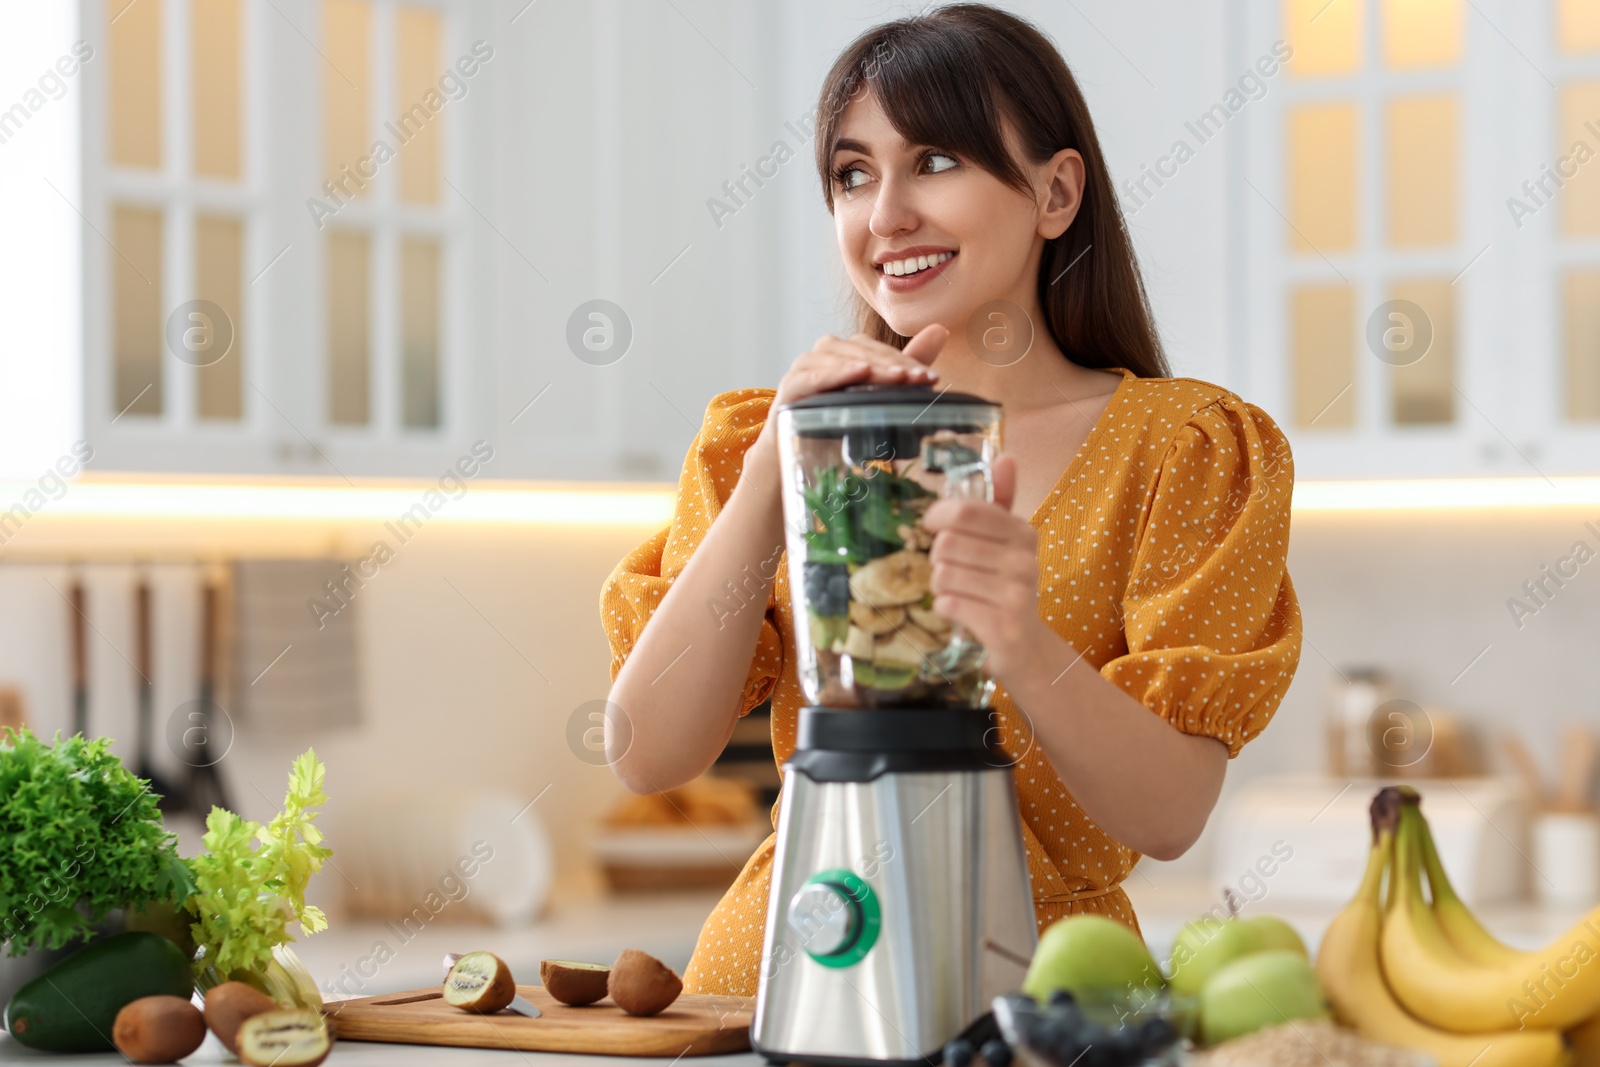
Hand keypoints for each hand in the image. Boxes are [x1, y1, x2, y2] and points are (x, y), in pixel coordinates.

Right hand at [744, 325, 948, 478]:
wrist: (792, 458)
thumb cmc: (835, 425)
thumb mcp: (875, 398)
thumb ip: (905, 365)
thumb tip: (940, 329)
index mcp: (845, 354)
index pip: (877, 349)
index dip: (905, 361)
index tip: (931, 378)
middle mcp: (823, 355)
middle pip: (859, 350)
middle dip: (892, 365)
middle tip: (918, 379)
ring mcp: (803, 369)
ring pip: (837, 358)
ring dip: (868, 366)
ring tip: (896, 377)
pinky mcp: (788, 388)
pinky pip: (811, 376)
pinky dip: (834, 373)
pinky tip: (857, 374)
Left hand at [923, 452, 1054, 680]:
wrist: (1025, 648)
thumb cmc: (1003, 588)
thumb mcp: (1005, 543)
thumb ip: (1000, 501)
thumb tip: (1005, 457)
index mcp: (1023, 533)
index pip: (966, 510)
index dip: (938, 516)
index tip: (932, 525)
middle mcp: (1024, 561)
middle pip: (946, 544)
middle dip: (939, 559)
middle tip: (953, 571)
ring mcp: (1017, 595)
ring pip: (943, 574)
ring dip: (940, 586)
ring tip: (959, 593)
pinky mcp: (1003, 626)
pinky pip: (948, 604)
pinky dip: (945, 609)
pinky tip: (961, 612)